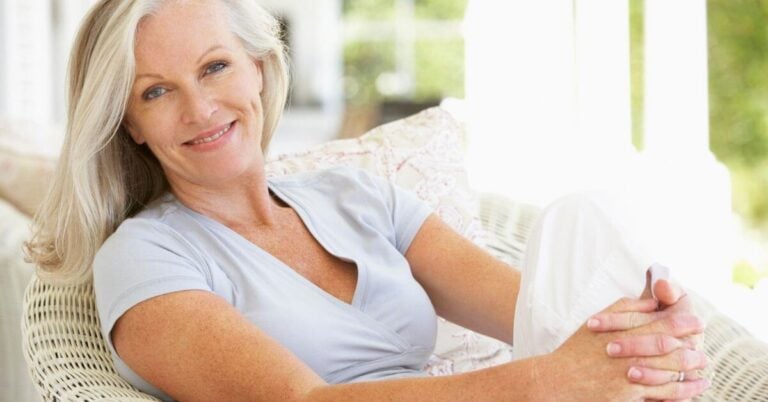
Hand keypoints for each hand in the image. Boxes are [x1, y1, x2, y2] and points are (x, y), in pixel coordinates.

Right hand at [533, 297, 708, 400]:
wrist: (558, 379)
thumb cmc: (577, 350)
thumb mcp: (598, 320)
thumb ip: (626, 307)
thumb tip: (652, 302)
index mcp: (625, 330)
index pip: (665, 323)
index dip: (686, 322)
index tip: (697, 322)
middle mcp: (632, 351)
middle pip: (674, 347)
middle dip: (694, 348)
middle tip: (703, 350)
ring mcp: (632, 373)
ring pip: (673, 371)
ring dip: (692, 370)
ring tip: (703, 370)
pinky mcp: (631, 393)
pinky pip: (665, 394)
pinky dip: (683, 391)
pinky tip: (692, 388)